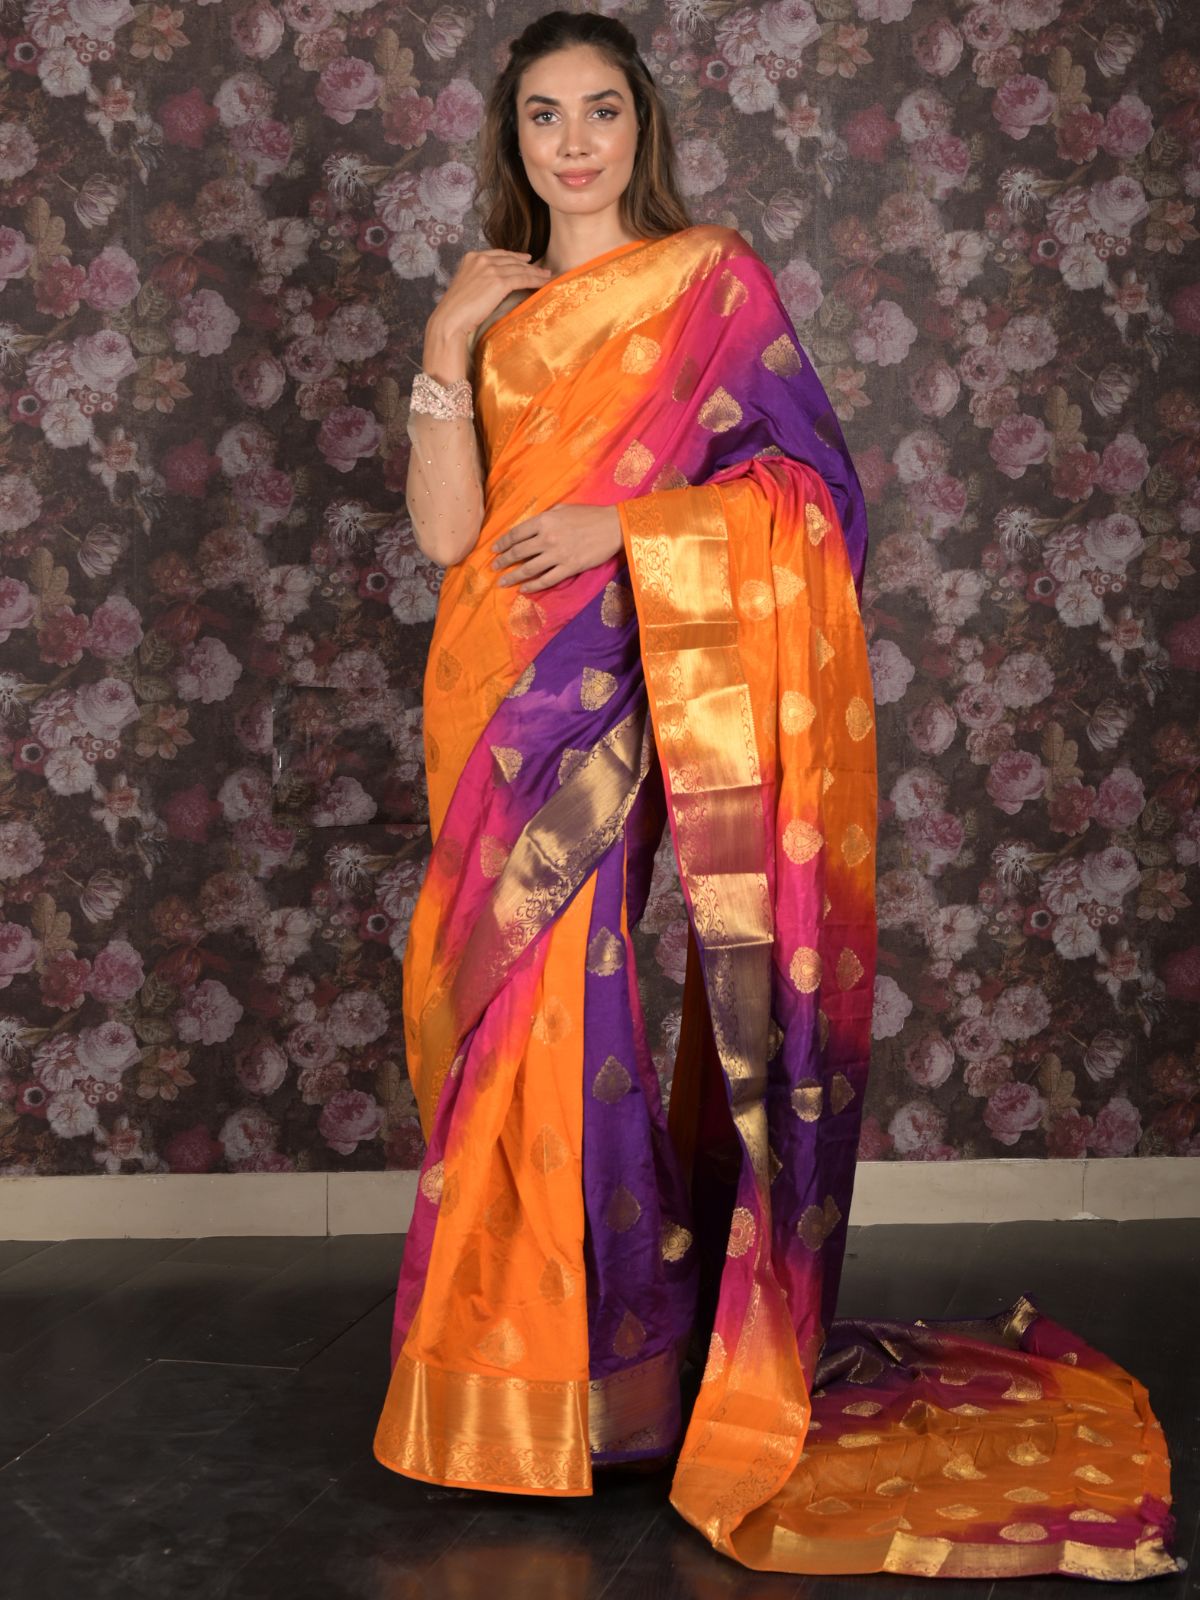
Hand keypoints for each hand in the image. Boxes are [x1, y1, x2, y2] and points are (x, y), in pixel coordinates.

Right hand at [429, 248, 551, 342]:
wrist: (451, 318)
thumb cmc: (456, 309)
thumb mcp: (466, 286)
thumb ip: (478, 279)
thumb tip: (490, 285)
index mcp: (471, 257)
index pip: (498, 254)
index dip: (514, 257)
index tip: (526, 259)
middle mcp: (481, 259)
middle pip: (511, 260)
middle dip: (528, 265)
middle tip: (542, 269)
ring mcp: (490, 269)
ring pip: (520, 269)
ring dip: (536, 273)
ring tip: (547, 276)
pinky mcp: (499, 281)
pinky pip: (523, 279)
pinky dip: (536, 281)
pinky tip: (544, 283)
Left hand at [491, 503, 622, 591]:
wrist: (613, 527)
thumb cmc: (589, 515)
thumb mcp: (563, 509)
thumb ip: (545, 517)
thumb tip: (530, 526)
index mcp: (544, 521)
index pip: (516, 534)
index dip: (502, 543)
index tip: (494, 549)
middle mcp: (547, 538)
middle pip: (518, 553)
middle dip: (503, 561)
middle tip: (494, 567)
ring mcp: (558, 555)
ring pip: (529, 569)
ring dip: (513, 577)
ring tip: (502, 582)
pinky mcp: (569, 568)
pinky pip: (546, 580)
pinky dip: (533, 586)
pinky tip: (524, 589)